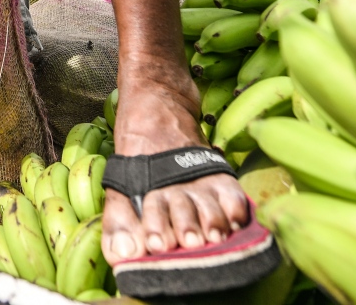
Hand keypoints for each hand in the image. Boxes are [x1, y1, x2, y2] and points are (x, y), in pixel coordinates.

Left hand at [102, 65, 248, 260]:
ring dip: (213, 221)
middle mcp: (174, 183)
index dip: (155, 228)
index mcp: (147, 187)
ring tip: (215, 236)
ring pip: (209, 204)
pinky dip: (236, 207)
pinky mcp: (216, 169)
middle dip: (186, 227)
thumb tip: (122, 256)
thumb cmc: (137, 150)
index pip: (151, 212)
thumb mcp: (120, 183)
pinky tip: (235, 221)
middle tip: (190, 241)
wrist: (156, 97)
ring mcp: (197, 175)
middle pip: (183, 211)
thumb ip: (119, 221)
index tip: (156, 243)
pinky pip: (232, 191)